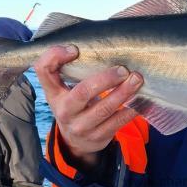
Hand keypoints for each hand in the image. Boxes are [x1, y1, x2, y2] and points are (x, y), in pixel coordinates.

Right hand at [34, 46, 143, 169]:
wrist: (76, 141)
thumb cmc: (72, 104)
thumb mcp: (61, 89)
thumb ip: (67, 68)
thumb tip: (87, 46)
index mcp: (53, 93)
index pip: (44, 71)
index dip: (55, 56)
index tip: (75, 49)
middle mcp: (65, 111)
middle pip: (83, 92)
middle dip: (105, 79)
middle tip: (123, 69)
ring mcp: (82, 127)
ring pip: (105, 109)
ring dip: (124, 92)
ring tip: (137, 79)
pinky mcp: (99, 137)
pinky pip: (118, 122)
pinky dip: (132, 109)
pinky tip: (142, 99)